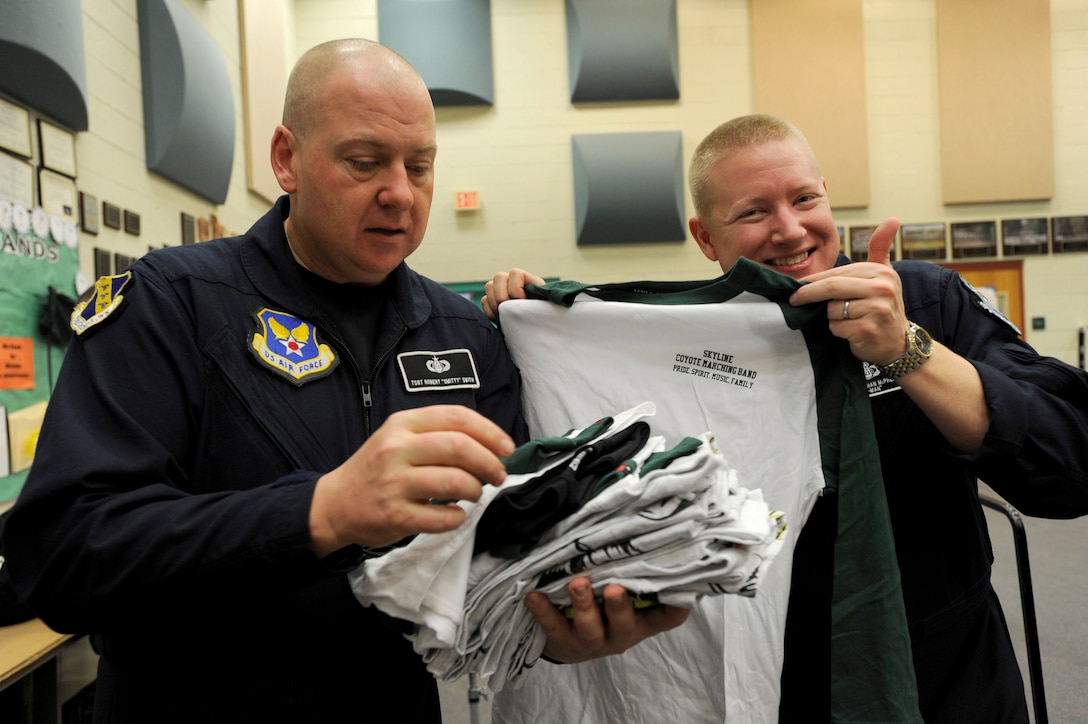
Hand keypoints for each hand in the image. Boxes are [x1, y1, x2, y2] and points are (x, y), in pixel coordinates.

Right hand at [309, 406, 514, 555]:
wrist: (335, 504)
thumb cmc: (376, 469)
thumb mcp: (398, 437)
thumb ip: (437, 434)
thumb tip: (491, 445)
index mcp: (402, 424)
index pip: (456, 417)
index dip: (490, 431)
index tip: (507, 447)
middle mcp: (397, 449)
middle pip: (460, 447)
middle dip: (490, 462)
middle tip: (499, 474)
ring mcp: (395, 483)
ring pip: (455, 482)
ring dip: (476, 490)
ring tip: (475, 494)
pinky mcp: (395, 516)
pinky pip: (442, 517)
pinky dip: (457, 517)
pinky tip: (454, 514)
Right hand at [482, 268, 545, 322]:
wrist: (536, 327)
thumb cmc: (541, 315)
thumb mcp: (542, 306)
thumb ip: (534, 301)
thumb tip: (521, 301)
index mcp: (526, 280)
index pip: (515, 273)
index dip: (515, 287)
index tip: (521, 300)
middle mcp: (512, 281)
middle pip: (498, 277)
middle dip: (502, 296)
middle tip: (509, 310)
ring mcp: (500, 290)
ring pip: (489, 287)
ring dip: (494, 303)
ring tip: (504, 316)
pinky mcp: (492, 301)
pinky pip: (484, 301)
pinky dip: (489, 311)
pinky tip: (499, 319)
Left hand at [526, 577, 689, 662]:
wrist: (567, 641)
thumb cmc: (603, 607)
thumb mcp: (623, 593)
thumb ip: (631, 569)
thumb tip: (638, 521)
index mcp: (640, 622)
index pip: (668, 617)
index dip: (678, 606)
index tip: (680, 585)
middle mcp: (620, 634)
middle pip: (625, 625)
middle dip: (620, 607)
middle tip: (614, 588)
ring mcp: (591, 642)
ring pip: (590, 629)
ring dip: (584, 605)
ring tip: (577, 583)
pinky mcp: (563, 643)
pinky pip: (552, 627)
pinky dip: (543, 611)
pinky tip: (534, 595)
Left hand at [789, 217, 909, 364]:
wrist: (899, 343)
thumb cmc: (883, 306)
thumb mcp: (885, 275)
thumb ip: (880, 248)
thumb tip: (892, 218)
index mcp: (881, 272)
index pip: (837, 274)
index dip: (813, 280)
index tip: (796, 285)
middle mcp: (881, 288)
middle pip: (831, 289)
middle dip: (808, 294)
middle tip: (794, 299)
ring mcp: (876, 309)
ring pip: (831, 310)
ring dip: (830, 317)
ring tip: (847, 319)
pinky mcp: (868, 329)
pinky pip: (836, 327)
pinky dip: (837, 331)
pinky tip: (851, 332)